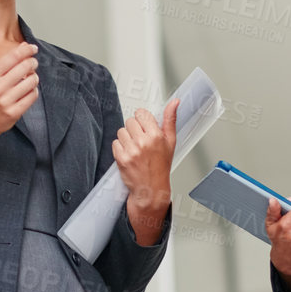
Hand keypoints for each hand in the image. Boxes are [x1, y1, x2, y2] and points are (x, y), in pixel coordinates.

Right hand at [0, 42, 38, 165]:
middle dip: (32, 63)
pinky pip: (32, 96)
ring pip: (32, 81)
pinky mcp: (14, 112)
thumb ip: (7, 62)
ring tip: (30, 79)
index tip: (33, 48)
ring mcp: (6, 101)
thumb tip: (24, 46)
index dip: (26, 50)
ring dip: (34, 78)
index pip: (13, 56)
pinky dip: (34, 91)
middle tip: (33, 64)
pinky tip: (29, 91)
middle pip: (25, 67)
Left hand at [115, 100, 177, 244]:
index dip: (142, 120)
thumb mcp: (170, 142)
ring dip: (126, 138)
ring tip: (135, 148)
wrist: (151, 189)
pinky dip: (120, 148)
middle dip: (134, 129)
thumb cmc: (161, 166)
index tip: (145, 127)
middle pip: (130, 121)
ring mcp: (131, 151)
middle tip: (140, 140)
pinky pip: (115, 143)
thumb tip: (175, 102)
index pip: (141, 113)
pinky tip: (129, 154)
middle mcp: (143, 142)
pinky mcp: (121, 158)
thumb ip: (170, 120)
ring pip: (121, 131)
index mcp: (156, 136)